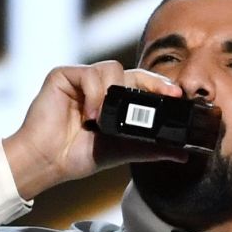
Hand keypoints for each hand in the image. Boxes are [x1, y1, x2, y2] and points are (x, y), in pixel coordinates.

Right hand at [0, 62, 186, 200]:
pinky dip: (94, 93)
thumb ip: (152, 149)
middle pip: (132, 73)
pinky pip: (89, 73)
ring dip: (113, 93)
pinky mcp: (63, 75)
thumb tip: (184, 155)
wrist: (48, 162)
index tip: (178, 96)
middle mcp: (99, 86)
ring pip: (112, 69)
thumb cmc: (79, 156)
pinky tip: (90, 115)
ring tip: (103, 121)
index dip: (160, 88)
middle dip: (151, 82)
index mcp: (114, 101)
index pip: (142, 86)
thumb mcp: (123, 150)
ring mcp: (82, 79)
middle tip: (167, 95)